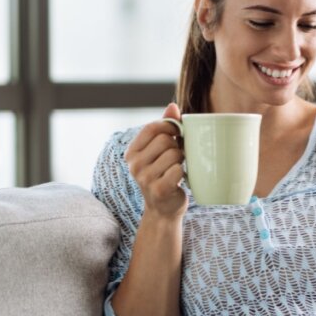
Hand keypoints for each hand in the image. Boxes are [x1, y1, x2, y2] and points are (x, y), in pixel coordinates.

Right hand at [125, 103, 186, 219]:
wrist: (164, 209)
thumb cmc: (164, 174)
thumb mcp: (160, 151)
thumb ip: (165, 127)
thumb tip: (172, 106)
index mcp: (131, 152)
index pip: (152, 128)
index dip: (170, 126)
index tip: (177, 134)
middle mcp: (134, 165)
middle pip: (165, 140)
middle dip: (177, 146)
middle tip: (177, 158)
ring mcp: (144, 179)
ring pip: (174, 154)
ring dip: (181, 161)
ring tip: (176, 169)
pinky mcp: (158, 190)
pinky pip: (178, 170)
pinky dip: (183, 173)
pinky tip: (178, 180)